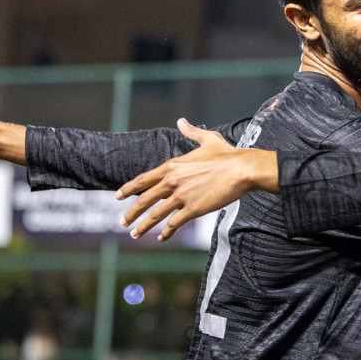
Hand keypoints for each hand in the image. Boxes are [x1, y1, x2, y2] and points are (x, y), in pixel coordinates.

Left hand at [118, 120, 277, 240]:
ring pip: (155, 214)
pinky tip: (162, 238)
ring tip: (134, 234)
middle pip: (144, 200)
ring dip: (143, 226)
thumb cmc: (227, 155)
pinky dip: (166, 232)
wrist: (242, 170)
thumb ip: (191, 132)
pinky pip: (174, 223)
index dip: (129, 189)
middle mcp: (173, 181)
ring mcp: (182, 196)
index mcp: (173, 166)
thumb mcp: (207, 139)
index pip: (144, 179)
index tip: (118, 196)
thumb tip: (182, 121)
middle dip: (131, 213)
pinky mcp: (193, 209)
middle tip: (122, 222)